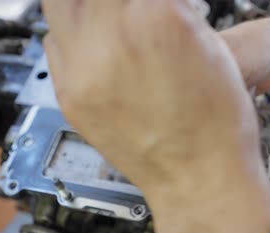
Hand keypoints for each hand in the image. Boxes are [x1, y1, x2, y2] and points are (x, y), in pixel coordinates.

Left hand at [43, 1, 269, 232]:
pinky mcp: (69, 96)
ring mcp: (83, 69)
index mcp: (157, 18)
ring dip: (82, 6)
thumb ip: (172, 8)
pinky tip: (95, 50)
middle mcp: (111, 40)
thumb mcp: (211, 46)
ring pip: (58, 5)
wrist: (197, 177)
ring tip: (104, 19)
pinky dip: (71, 38)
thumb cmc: (216, 124)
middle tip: (123, 7)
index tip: (150, 3)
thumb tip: (152, 0)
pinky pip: (54, 46)